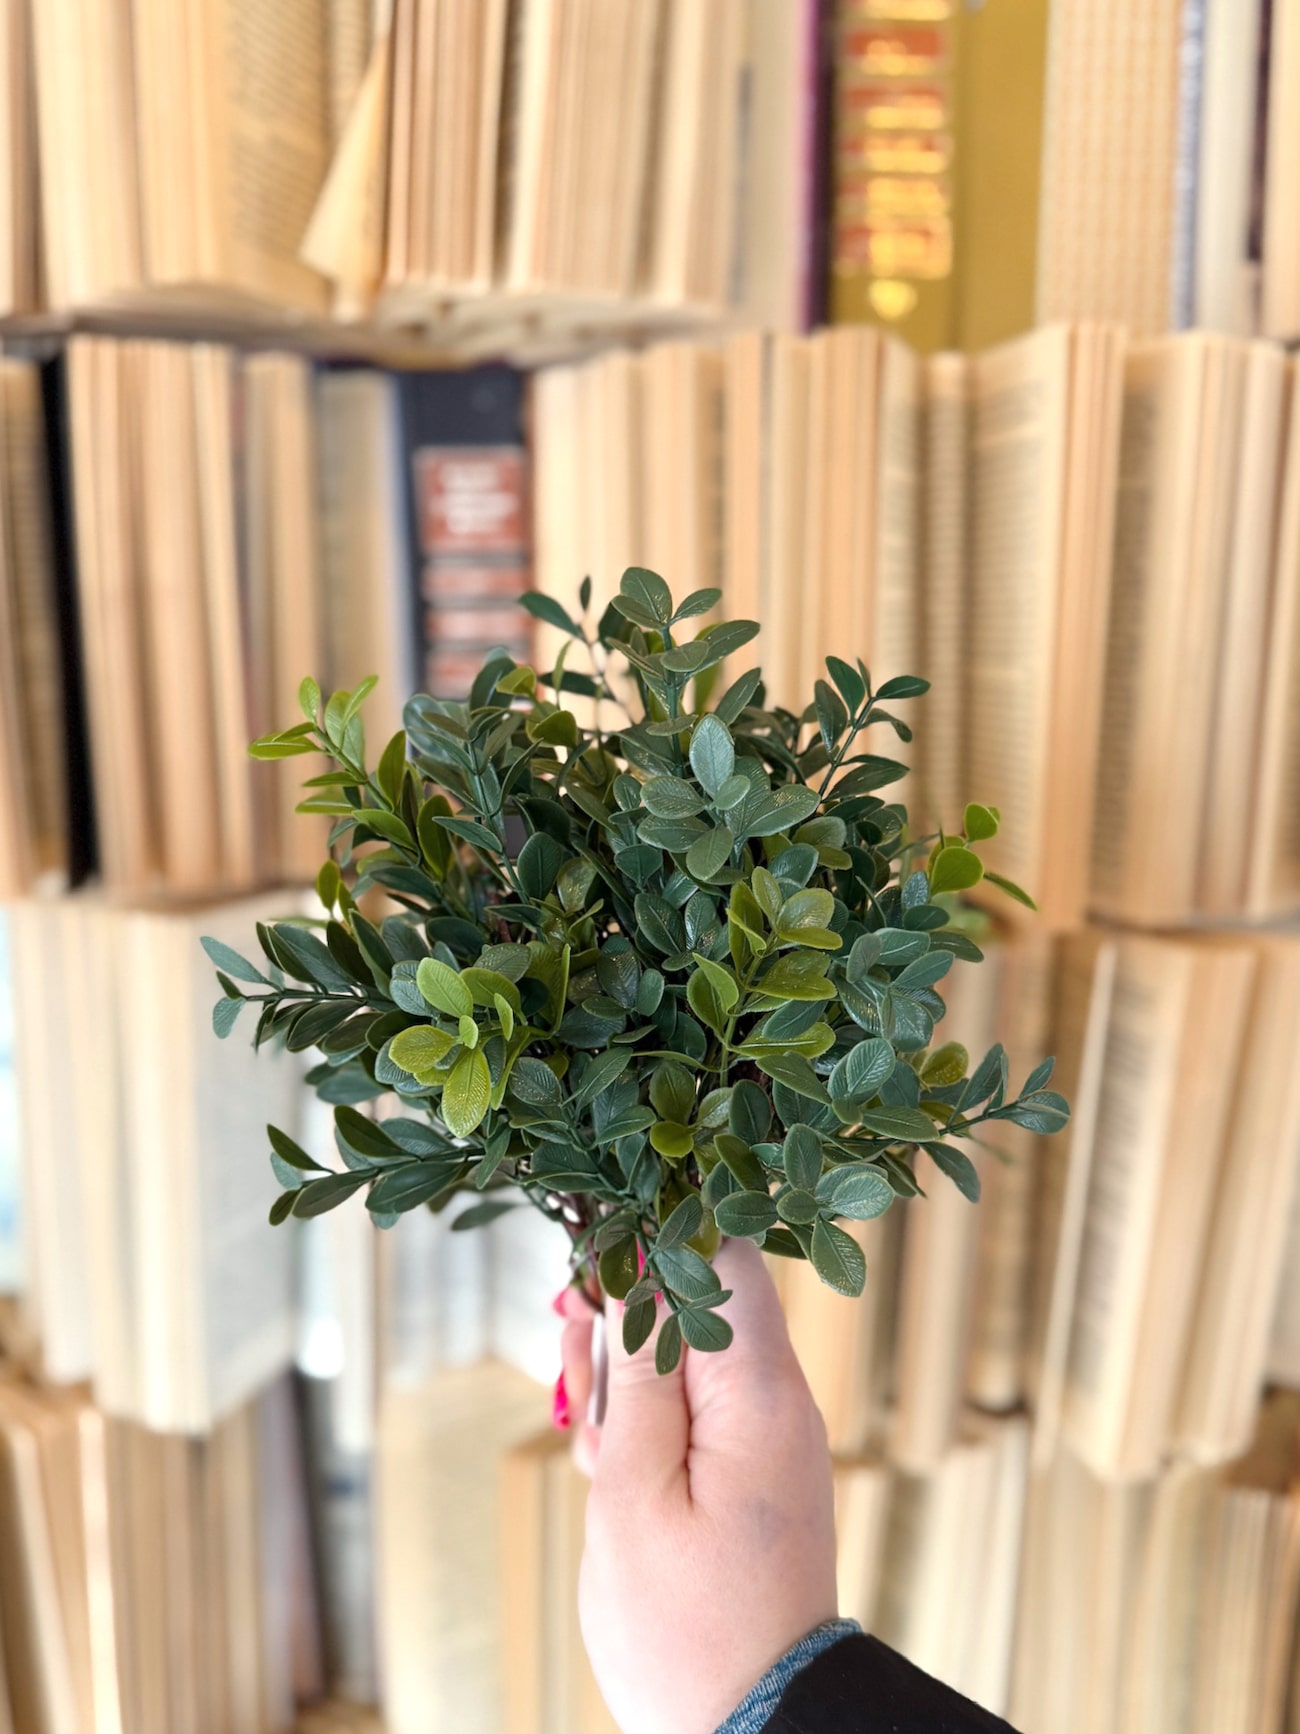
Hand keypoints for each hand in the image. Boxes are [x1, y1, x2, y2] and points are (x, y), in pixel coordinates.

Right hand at [558, 1239, 838, 1733]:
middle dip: (622, 1311)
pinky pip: (695, 1408)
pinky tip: (608, 1462)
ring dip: (623, 1373)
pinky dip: (644, 1421)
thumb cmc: (686, 1627)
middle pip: (699, 1297)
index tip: (588, 1263)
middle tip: (566, 1342)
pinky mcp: (750, 1467)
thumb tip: (635, 1268)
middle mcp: (779, 1398)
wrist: (754, 1729)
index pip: (723, 1254)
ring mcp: (767, 1435)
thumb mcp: (634, 1490)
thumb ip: (636, 1372)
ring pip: (687, 1353)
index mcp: (760, 1392)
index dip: (651, 1238)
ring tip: (585, 1428)